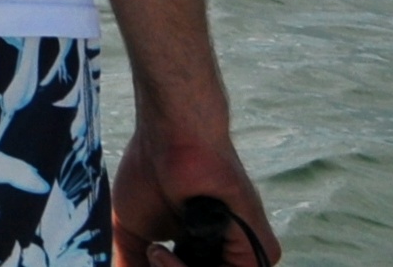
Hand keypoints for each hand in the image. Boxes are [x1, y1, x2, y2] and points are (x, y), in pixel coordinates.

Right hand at [115, 116, 278, 264]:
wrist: (169, 138)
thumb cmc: (150, 173)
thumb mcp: (132, 233)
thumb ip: (132, 264)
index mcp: (202, 255)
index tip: (141, 259)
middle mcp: (226, 256)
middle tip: (148, 255)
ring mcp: (245, 255)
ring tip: (154, 252)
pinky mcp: (260, 251)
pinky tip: (162, 252)